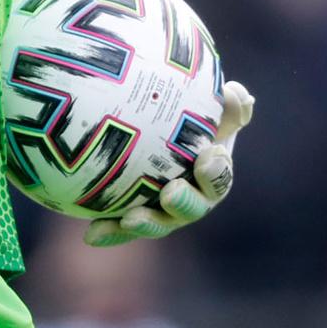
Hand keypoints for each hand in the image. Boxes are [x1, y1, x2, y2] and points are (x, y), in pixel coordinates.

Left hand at [84, 80, 254, 245]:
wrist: (150, 126)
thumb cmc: (186, 114)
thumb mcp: (206, 105)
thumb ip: (224, 100)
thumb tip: (235, 93)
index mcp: (213, 174)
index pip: (220, 177)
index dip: (217, 172)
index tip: (207, 156)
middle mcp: (192, 199)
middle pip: (193, 208)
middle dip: (184, 203)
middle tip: (171, 192)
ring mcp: (163, 213)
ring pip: (158, 223)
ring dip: (147, 223)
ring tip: (130, 218)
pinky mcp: (134, 218)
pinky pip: (122, 229)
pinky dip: (110, 232)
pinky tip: (91, 234)